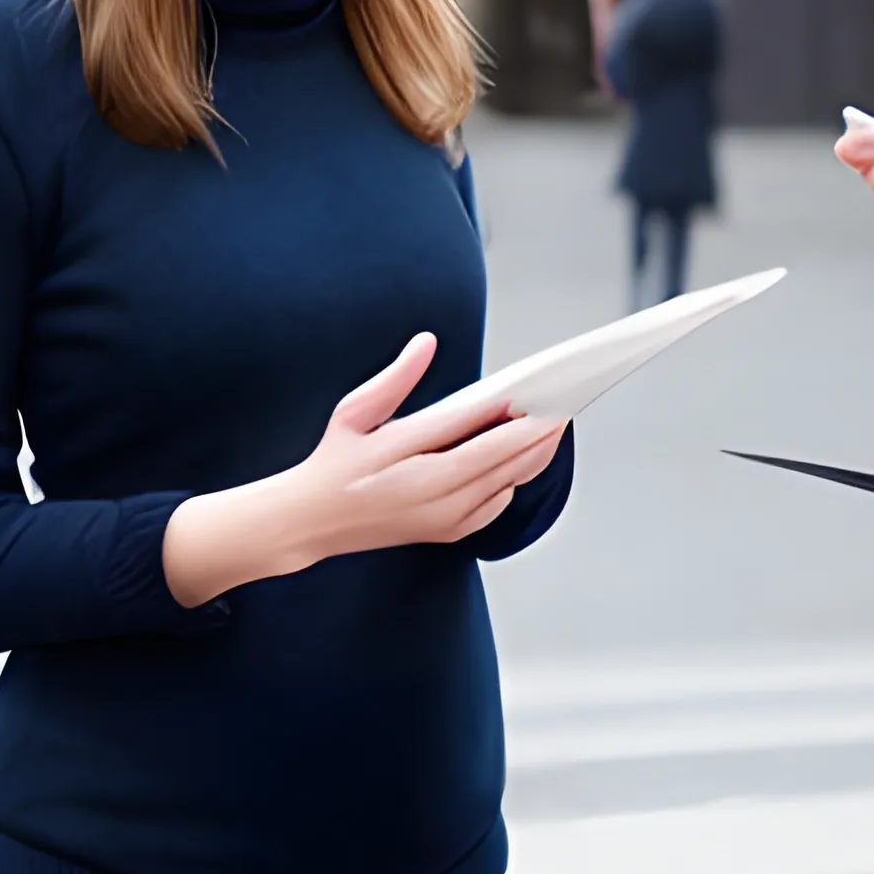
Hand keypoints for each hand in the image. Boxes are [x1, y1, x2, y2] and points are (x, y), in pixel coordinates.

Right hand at [162, 334, 567, 606]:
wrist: (310, 522)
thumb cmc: (333, 462)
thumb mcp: (353, 412)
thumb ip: (395, 377)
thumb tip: (427, 342)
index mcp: (400, 458)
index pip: (470, 435)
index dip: (511, 417)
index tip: (539, 395)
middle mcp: (427, 494)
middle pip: (500, 462)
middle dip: (538, 434)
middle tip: (563, 405)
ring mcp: (440, 518)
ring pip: (506, 484)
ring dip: (534, 455)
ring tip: (554, 424)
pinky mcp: (448, 532)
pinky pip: (497, 503)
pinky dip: (516, 477)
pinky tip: (525, 454)